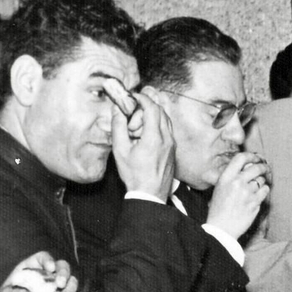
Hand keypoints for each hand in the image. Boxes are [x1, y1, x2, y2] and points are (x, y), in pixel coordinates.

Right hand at [109, 84, 175, 200]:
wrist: (150, 194)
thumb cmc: (135, 175)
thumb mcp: (120, 150)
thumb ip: (118, 127)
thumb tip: (117, 110)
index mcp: (154, 137)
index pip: (153, 108)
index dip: (142, 98)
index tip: (134, 97)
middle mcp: (167, 139)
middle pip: (161, 111)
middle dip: (147, 106)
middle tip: (133, 111)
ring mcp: (172, 145)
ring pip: (166, 120)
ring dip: (153, 116)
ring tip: (138, 124)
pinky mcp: (173, 150)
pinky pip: (168, 130)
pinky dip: (158, 125)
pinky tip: (146, 134)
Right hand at [206, 151, 270, 237]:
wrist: (221, 228)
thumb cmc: (219, 208)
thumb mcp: (221, 188)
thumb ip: (233, 176)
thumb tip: (251, 165)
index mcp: (226, 177)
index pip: (241, 158)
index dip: (251, 155)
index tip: (257, 158)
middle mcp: (237, 183)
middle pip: (256, 167)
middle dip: (263, 166)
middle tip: (266, 168)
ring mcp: (247, 193)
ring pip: (261, 180)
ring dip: (262, 181)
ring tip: (256, 187)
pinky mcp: (255, 202)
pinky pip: (265, 190)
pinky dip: (264, 191)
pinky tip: (258, 194)